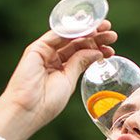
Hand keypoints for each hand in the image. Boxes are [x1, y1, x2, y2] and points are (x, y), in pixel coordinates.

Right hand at [0, 20, 116, 139]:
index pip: (81, 53)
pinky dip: (73, 31)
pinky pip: (56, 35)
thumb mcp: (69, 81)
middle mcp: (53, 58)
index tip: (111, 47)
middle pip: (77, 43)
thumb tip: (97, 52)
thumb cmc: (47, 102)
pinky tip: (88, 30)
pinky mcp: (37, 49)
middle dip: (95, 38)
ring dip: (87, 32)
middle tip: (112, 35)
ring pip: (69, 37)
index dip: (97, 48)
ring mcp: (45, 52)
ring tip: (106, 31)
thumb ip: (80, 63)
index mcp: (61, 68)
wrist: (28, 109)